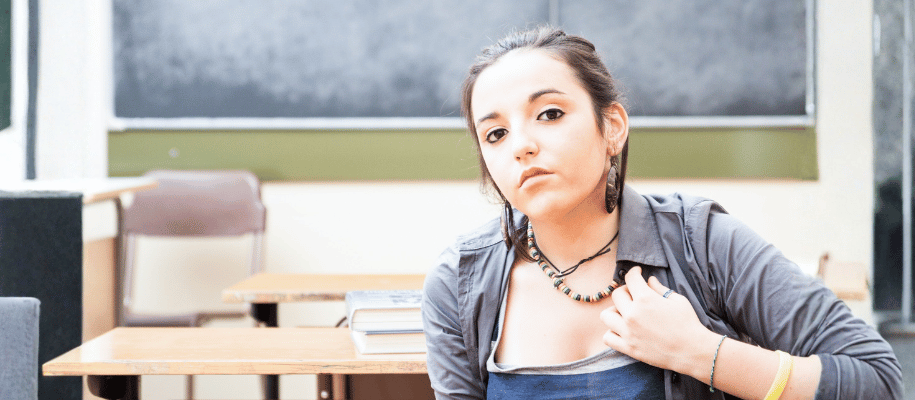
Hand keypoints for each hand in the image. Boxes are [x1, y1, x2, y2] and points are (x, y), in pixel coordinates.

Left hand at [600, 266, 717, 372]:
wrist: (692, 351)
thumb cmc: (688, 324)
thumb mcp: (677, 300)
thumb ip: (659, 288)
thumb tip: (649, 280)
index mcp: (645, 299)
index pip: (630, 278)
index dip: (634, 272)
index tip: (637, 273)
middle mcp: (633, 314)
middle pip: (616, 295)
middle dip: (625, 290)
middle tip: (634, 294)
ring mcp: (628, 332)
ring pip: (606, 315)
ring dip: (615, 311)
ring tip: (626, 313)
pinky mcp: (628, 348)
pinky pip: (608, 337)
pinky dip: (612, 332)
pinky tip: (623, 330)